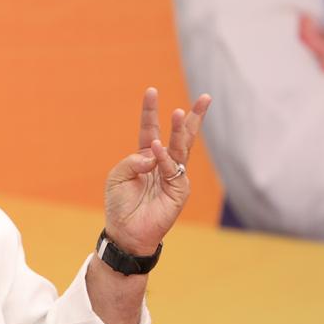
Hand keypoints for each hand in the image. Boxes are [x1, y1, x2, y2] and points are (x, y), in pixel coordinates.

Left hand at [103, 87, 210, 255]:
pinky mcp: (179, 190)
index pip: (150, 129)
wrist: (126, 233)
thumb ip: (132, 161)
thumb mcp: (118, 177)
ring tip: (180, 112)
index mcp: (145, 157)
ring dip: (182, 130)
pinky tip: (157, 148)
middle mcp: (162, 163)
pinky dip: (163, 158)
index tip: (151, 90)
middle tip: (205, 97)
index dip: (150, 111)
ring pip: (182, 148)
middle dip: (191, 116)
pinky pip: (171, 169)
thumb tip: (152, 153)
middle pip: (179, 135)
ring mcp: (173, 176)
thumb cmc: (120, 205)